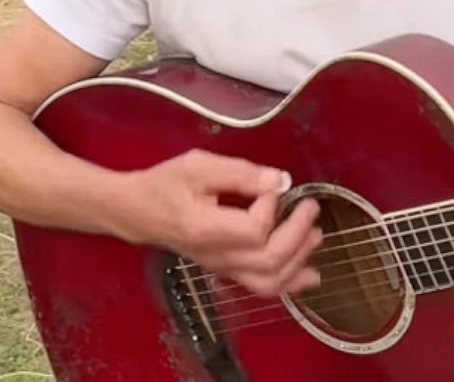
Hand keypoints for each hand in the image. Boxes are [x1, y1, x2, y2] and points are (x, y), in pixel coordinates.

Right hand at [123, 150, 322, 298]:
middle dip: (298, 234)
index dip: (271, 206)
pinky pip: (262, 287)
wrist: (137, 211)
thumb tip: (280, 180)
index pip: (254, 229)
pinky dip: (291, 282)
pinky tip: (309, 273)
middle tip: (310, 207)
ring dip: (299, 260)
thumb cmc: (165, 184)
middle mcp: (215, 256)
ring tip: (315, 235)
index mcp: (205, 229)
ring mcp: (222, 268)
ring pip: (269, 281)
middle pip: (269, 260)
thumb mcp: (197, 166)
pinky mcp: (226, 270)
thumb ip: (239, 172)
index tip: (269, 185)